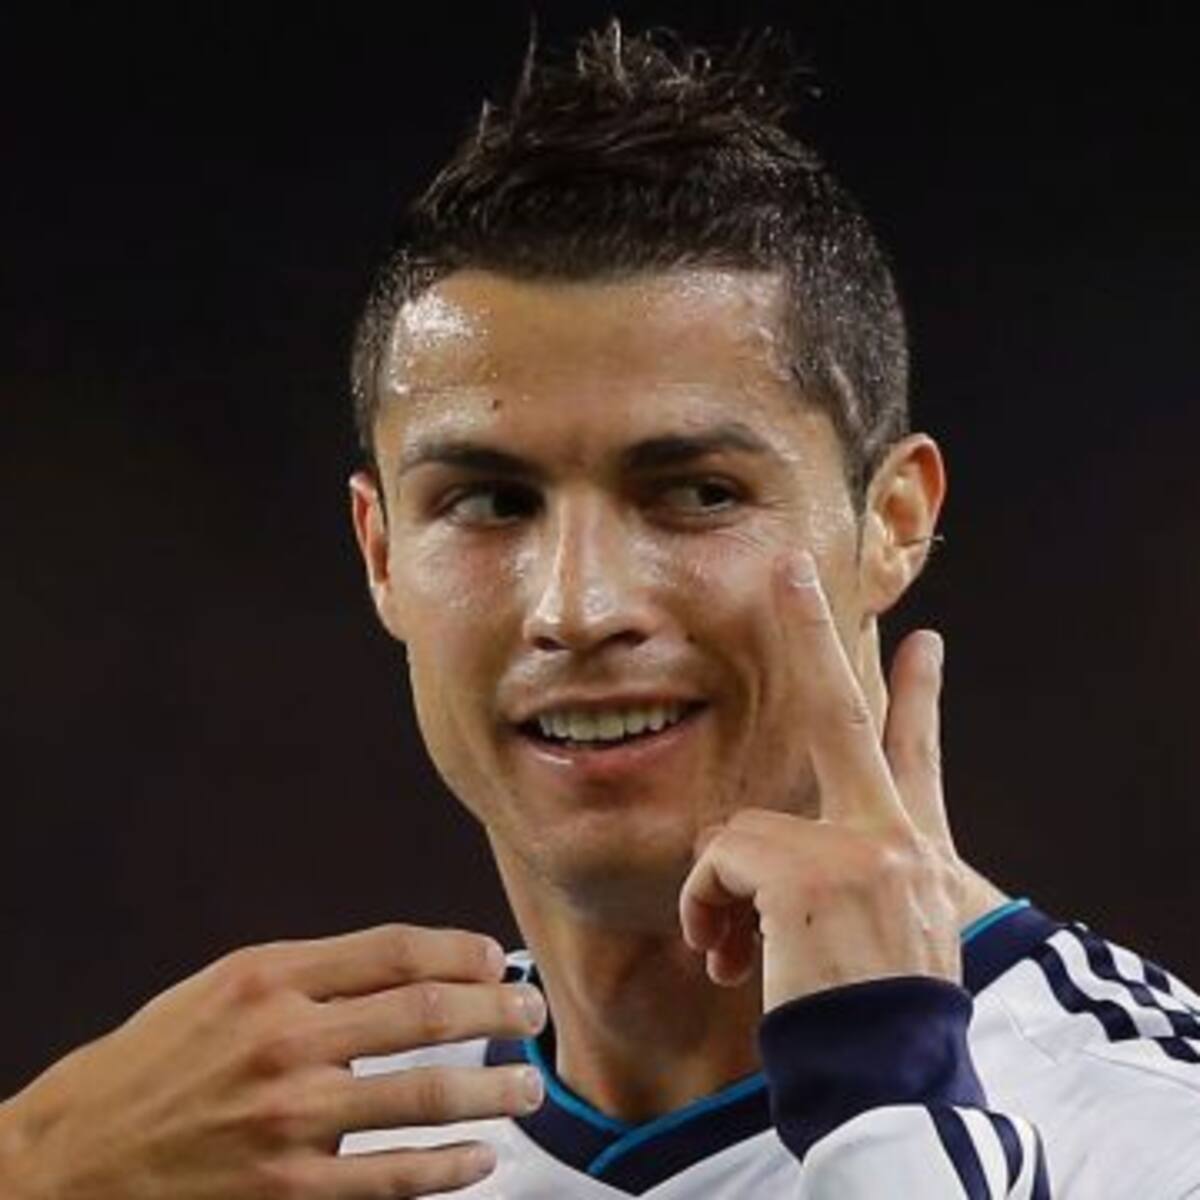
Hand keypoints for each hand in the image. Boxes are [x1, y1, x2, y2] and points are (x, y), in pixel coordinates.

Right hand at [0, 924, 546, 1197]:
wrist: (70, 1162)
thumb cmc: (155, 1063)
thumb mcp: (224, 990)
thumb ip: (312, 976)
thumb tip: (409, 971)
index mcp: (269, 977)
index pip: (395, 949)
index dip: (461, 950)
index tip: (496, 958)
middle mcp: (284, 1039)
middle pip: (424, 1011)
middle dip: (497, 1009)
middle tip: (532, 1013)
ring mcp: (288, 1119)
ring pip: (423, 1094)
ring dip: (491, 1089)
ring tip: (527, 1088)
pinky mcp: (287, 1189)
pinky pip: (391, 1176)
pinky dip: (447, 1167)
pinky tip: (480, 1160)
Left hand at [679, 551, 967, 1011]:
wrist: (892, 1093)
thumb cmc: (871, 1028)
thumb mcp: (872, 944)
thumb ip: (829, 887)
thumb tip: (748, 860)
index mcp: (914, 855)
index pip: (917, 758)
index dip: (919, 698)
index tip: (923, 644)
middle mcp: (897, 839)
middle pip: (845, 714)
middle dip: (815, 634)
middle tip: (793, 570)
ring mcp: (862, 850)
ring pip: (743, 828)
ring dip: (722, 895)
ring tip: (735, 954)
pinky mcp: (814, 871)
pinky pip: (720, 861)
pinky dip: (707, 911)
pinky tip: (728, 961)